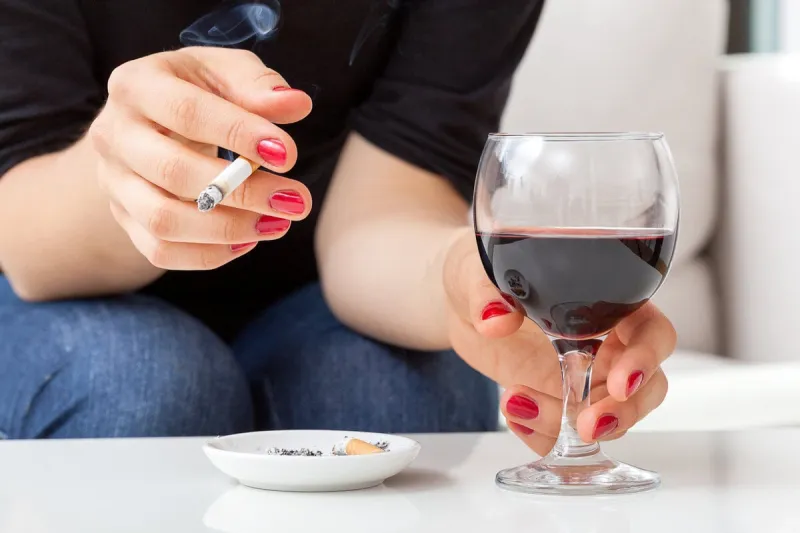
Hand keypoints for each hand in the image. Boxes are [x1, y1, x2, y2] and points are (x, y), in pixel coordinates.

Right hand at [88, 47, 312, 269]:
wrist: (150, 122)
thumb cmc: (197, 92)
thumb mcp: (225, 72)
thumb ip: (258, 86)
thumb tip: (297, 104)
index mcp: (136, 85)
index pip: (186, 112)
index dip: (240, 134)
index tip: (288, 155)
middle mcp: (114, 135)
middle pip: (174, 173)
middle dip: (244, 192)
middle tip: (296, 200)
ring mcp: (114, 182)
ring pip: (163, 221)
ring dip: (228, 229)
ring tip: (277, 224)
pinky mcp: (124, 219)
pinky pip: (160, 251)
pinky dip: (208, 254)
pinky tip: (248, 240)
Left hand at [443, 229, 675, 455]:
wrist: (461, 303)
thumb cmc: (483, 270)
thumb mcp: (478, 272)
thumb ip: (488, 294)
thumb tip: (494, 319)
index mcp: (609, 301)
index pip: (652, 332)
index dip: (645, 359)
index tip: (621, 384)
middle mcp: (606, 342)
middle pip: (646, 386)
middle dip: (622, 412)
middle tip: (586, 425)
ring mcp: (584, 376)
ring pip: (608, 415)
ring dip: (568, 424)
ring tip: (516, 405)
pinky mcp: (557, 400)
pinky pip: (568, 433)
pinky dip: (546, 437)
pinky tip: (515, 416)